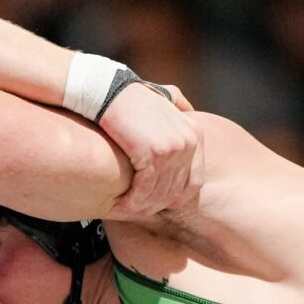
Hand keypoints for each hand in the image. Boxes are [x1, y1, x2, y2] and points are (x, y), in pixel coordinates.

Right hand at [98, 82, 203, 220]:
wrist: (108, 92)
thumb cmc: (130, 98)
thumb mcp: (164, 98)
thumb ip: (180, 107)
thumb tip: (189, 113)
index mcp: (195, 134)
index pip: (193, 181)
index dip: (174, 197)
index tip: (156, 203)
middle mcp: (188, 142)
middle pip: (177, 190)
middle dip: (157, 204)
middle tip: (139, 211)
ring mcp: (173, 149)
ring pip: (161, 192)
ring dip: (143, 205)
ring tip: (128, 209)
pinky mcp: (153, 153)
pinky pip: (145, 188)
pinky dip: (133, 200)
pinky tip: (122, 203)